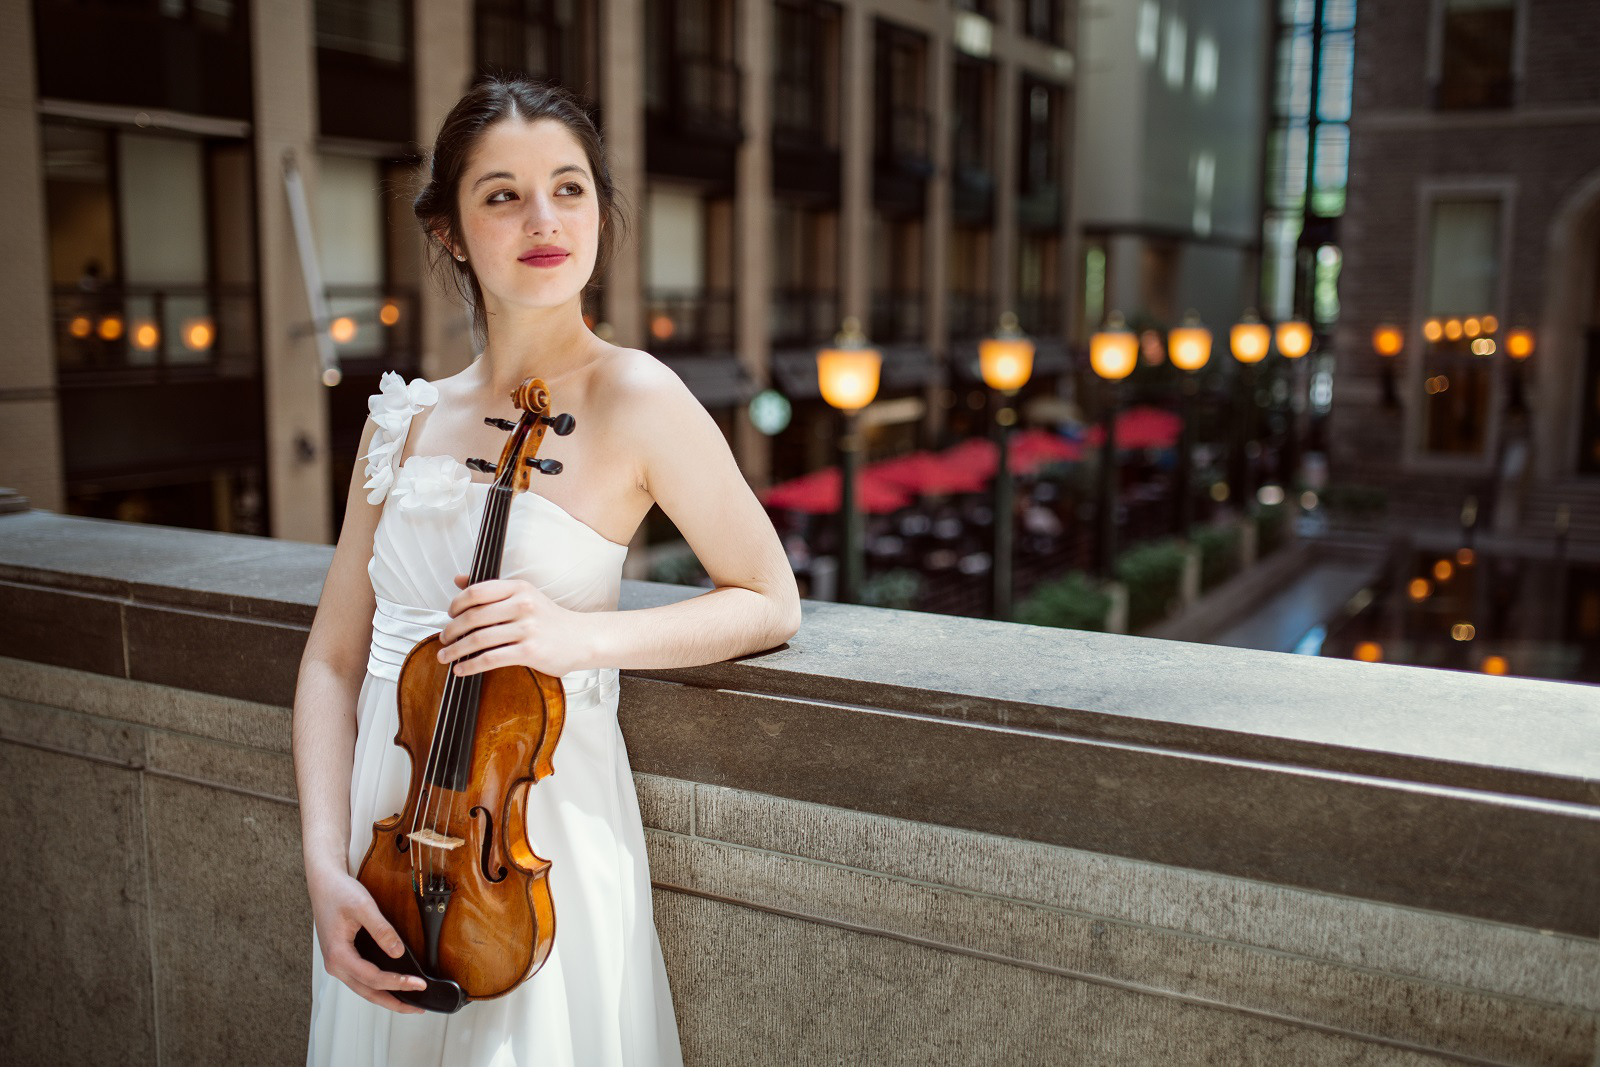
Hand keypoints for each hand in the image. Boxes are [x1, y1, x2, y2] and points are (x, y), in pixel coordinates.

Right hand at [308, 866, 426, 1013]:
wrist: (324, 883)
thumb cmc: (339, 892)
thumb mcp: (363, 907)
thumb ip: (382, 930)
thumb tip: (398, 952)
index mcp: (338, 955)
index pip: (373, 978)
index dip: (398, 983)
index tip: (418, 984)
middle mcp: (335, 964)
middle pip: (367, 992)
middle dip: (394, 1001)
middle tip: (418, 1007)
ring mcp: (337, 963)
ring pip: (363, 988)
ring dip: (386, 996)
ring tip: (409, 1002)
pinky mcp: (342, 958)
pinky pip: (361, 978)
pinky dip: (377, 985)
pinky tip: (391, 985)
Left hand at [436, 574, 593, 677]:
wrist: (581, 639)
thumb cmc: (549, 619)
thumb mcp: (524, 595)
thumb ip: (491, 589)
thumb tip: (458, 580)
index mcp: (519, 588)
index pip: (476, 592)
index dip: (456, 605)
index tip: (450, 616)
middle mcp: (523, 605)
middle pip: (473, 617)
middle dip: (451, 631)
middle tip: (443, 640)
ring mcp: (527, 628)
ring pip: (479, 639)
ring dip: (456, 650)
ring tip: (445, 657)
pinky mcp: (529, 651)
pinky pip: (491, 659)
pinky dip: (471, 666)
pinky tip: (461, 670)